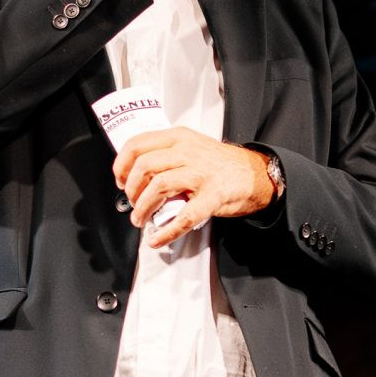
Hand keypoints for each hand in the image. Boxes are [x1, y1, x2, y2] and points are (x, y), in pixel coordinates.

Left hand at [114, 127, 274, 248]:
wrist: (255, 174)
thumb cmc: (221, 164)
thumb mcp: (191, 147)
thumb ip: (167, 155)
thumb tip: (137, 176)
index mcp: (179, 138)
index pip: (137, 145)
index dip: (122, 165)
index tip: (120, 179)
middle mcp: (188, 152)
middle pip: (144, 166)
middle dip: (131, 190)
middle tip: (132, 203)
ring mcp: (201, 173)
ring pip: (158, 187)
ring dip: (143, 208)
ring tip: (141, 219)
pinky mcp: (213, 195)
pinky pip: (184, 216)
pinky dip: (167, 232)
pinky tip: (158, 238)